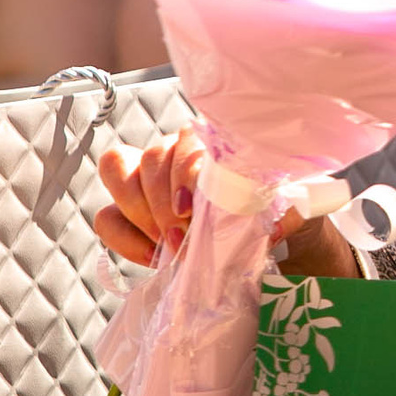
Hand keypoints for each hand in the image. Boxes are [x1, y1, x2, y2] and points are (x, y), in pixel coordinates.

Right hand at [94, 129, 319, 268]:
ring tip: (169, 246)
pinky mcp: (129, 214)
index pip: (187, 139)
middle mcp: (179, 152)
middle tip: (182, 237)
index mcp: (216, 144)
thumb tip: (272, 224)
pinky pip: (106, 217)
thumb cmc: (280, 219)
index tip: (191, 208)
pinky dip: (125, 240)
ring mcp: (149, 180)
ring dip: (141, 214)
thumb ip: (284, 213)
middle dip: (162, 202)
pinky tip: (153, 256)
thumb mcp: (290, 213)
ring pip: (119, 173)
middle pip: (151, 156)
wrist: (272, 246)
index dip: (184, 171)